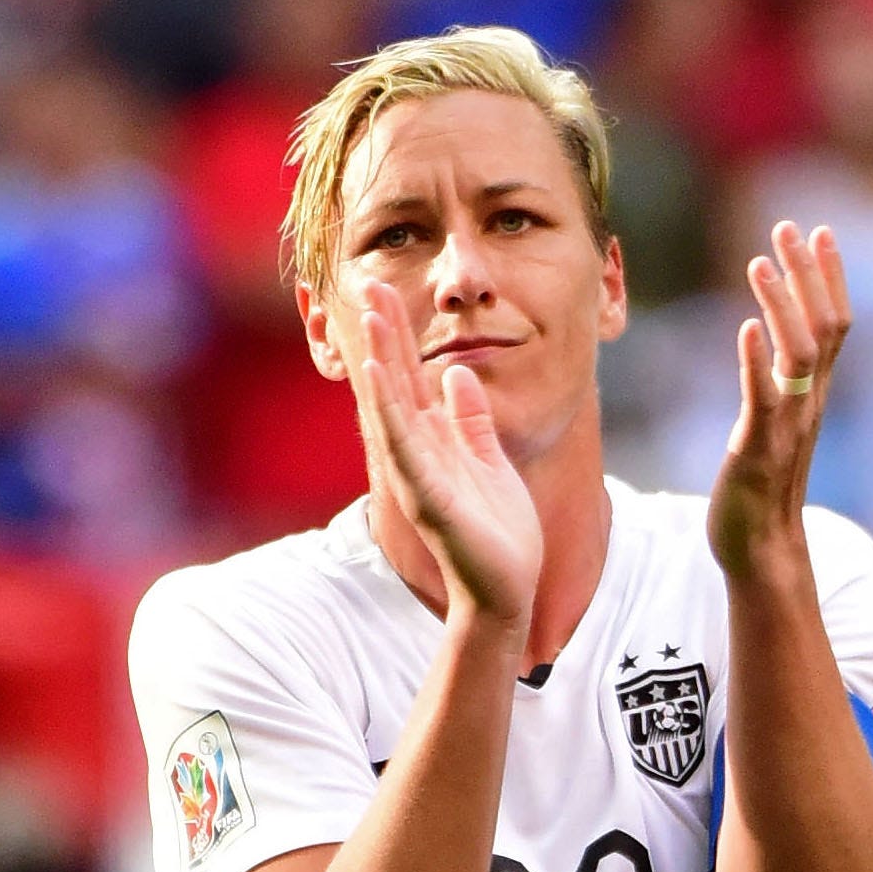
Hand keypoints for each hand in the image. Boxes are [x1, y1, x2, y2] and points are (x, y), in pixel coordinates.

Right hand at [359, 279, 542, 630]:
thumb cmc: (498, 532)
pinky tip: (380, 378)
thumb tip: (457, 373)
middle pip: (395, 384)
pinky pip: (406, 448)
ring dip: (380, 362)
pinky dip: (391, 412)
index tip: (384, 290)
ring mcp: (420, 476)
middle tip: (364, 281)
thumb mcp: (489, 459)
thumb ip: (471, 419)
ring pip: (393, 410)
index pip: (410, 379)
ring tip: (372, 317)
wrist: (508, 589)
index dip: (398, 335)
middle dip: (382, 334)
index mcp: (434, 443)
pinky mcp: (430, 498)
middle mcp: (418, 455)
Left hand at [707, 222, 850, 579]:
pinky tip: (745, 329)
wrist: (761, 551)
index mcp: (813, 398)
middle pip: (824, 327)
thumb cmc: (760, 490)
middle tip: (789, 227)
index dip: (830, 278)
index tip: (819, 231)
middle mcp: (808, 406)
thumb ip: (777, 387)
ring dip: (781, 305)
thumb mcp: (773, 426)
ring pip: (798, 355)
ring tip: (759, 263)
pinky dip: (757, 363)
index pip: (835, 325)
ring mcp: (787, 427)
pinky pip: (764, 401)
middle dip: (808, 274)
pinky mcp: (758, 451)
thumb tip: (767, 345)